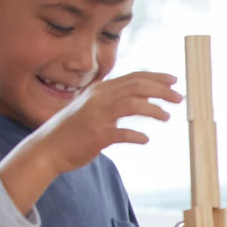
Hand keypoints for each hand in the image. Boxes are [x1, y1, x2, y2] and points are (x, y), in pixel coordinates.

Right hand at [0, 72, 181, 212]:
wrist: (46, 149)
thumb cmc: (73, 131)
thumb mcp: (93, 108)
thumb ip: (114, 101)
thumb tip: (142, 96)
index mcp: (100, 90)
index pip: (133, 77)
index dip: (156, 77)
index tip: (174, 80)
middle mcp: (99, 98)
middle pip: (137, 86)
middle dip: (162, 90)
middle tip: (179, 98)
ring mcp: (97, 116)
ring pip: (133, 104)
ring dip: (154, 109)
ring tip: (167, 117)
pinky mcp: (97, 136)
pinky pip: (123, 133)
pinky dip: (137, 135)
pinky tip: (145, 139)